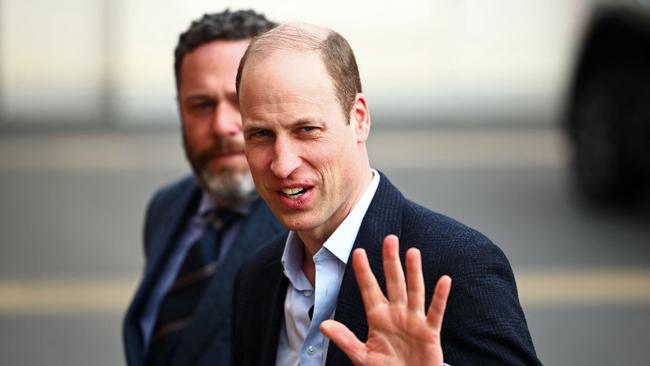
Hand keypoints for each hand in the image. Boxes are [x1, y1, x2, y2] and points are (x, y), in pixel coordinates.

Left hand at [320, 234, 450, 365]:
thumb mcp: (361, 356)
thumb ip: (345, 339)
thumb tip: (323, 325)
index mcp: (378, 317)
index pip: (369, 289)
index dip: (364, 271)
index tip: (358, 252)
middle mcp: (396, 314)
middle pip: (393, 282)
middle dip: (391, 261)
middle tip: (390, 239)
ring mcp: (413, 321)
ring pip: (414, 291)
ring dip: (414, 272)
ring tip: (412, 252)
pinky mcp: (430, 332)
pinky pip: (435, 312)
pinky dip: (440, 297)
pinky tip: (443, 280)